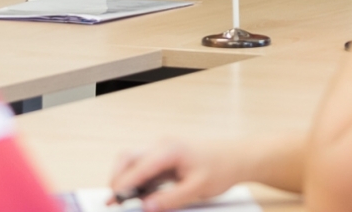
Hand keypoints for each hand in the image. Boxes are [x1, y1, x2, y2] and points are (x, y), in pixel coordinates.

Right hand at [109, 138, 243, 211]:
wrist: (237, 157)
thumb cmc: (221, 167)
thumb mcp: (196, 188)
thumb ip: (169, 199)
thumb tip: (146, 207)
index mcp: (169, 150)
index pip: (137, 167)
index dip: (123, 185)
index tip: (116, 201)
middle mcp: (162, 145)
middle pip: (128, 158)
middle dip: (117, 179)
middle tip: (114, 201)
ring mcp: (162, 149)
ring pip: (133, 160)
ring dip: (125, 179)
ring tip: (123, 200)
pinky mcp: (165, 156)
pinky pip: (144, 166)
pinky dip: (136, 180)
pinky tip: (137, 195)